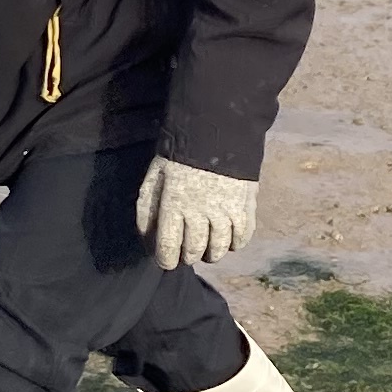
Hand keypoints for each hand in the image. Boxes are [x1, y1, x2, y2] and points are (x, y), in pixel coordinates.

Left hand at [136, 155, 258, 270]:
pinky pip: (242, 236)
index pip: (169, 249)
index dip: (165, 261)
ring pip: (219, 248)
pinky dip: (234, 243)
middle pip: (194, 252)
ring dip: (211, 253)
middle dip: (187, 256)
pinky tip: (227, 238)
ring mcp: (226, 210)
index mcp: (174, 205)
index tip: (166, 259)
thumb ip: (146, 211)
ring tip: (206, 248)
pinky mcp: (246, 205)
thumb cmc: (178, 157)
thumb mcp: (152, 179)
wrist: (214, 130)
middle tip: (186, 251)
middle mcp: (201, 212)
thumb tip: (147, 241)